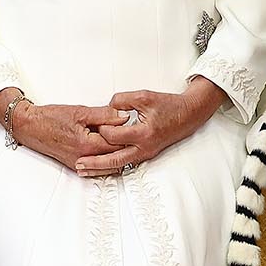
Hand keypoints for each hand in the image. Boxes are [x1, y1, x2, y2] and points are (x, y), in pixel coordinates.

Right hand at [0, 90, 128, 170]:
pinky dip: (105, 160)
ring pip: (107, 164)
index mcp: (88, 144)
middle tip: (134, 136)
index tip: (136, 127)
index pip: (118, 144)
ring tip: (124, 144)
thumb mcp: (80, 111)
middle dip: (124, 146)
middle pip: (114, 156)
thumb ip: (105, 115)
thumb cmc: (50, 118)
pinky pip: (96, 166)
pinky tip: (108, 151)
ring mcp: (78, 163)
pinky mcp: (73, 164)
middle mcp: (84, 158)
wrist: (29, 126)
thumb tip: (123, 117)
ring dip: (116, 155)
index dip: (128, 135)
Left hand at [77, 82, 226, 175]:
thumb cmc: (167, 104)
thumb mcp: (143, 96)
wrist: (189, 114)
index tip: (93, 124)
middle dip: (94, 163)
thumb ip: (121, 100)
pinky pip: (126, 163)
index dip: (101, 130)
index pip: (114, 136)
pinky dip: (111, 165)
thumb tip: (106, 108)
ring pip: (119, 165)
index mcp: (144, 133)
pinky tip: (98, 166)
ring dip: (100, 168)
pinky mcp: (146, 154)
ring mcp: (146, 153)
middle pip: (114, 160)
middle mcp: (144, 147)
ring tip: (82, 170)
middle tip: (77, 164)